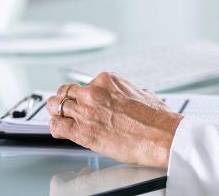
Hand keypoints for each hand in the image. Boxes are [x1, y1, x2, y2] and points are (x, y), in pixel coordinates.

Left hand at [46, 73, 182, 166]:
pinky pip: (57, 125)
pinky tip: (60, 130)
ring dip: (57, 112)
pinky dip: (56, 127)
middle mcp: (93, 92)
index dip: (82, 95)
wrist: (163, 137)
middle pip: (65, 91)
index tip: (83, 101)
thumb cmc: (158, 119)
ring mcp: (86, 110)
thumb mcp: (142, 93)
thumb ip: (127, 92)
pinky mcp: (83, 131)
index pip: (84, 84)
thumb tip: (130, 96)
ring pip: (55, 105)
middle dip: (65, 100)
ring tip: (59, 117)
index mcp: (107, 80)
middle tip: (66, 108)